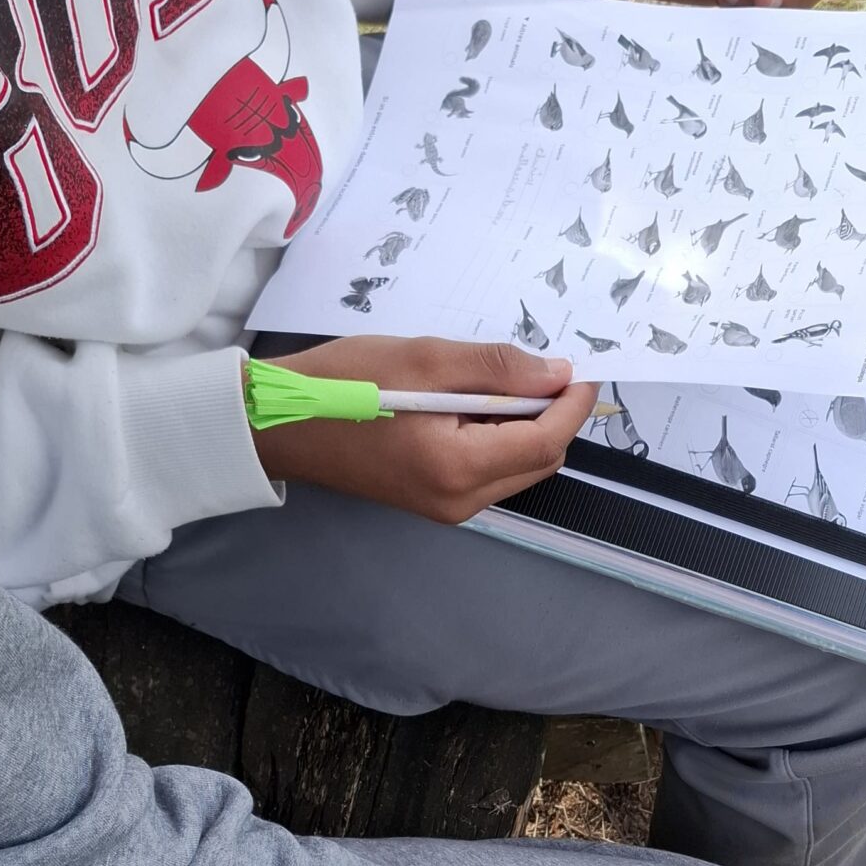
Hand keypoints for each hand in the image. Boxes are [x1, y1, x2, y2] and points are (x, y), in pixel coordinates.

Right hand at [251, 337, 596, 524]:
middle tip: (541, 368)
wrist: (281, 424)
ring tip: (499, 382)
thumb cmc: (344, 384)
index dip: (572, 404)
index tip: (584, 369)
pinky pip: (489, 471)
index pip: (545, 440)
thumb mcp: (425, 358)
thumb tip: (557, 372)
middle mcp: (460, 501)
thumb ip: (498, 368)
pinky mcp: (435, 502)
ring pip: (518, 467)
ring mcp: (448, 508)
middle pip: (539, 460)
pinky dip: (498, 437)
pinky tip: (475, 405)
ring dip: (525, 425)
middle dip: (552, 415)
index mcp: (458, 468)